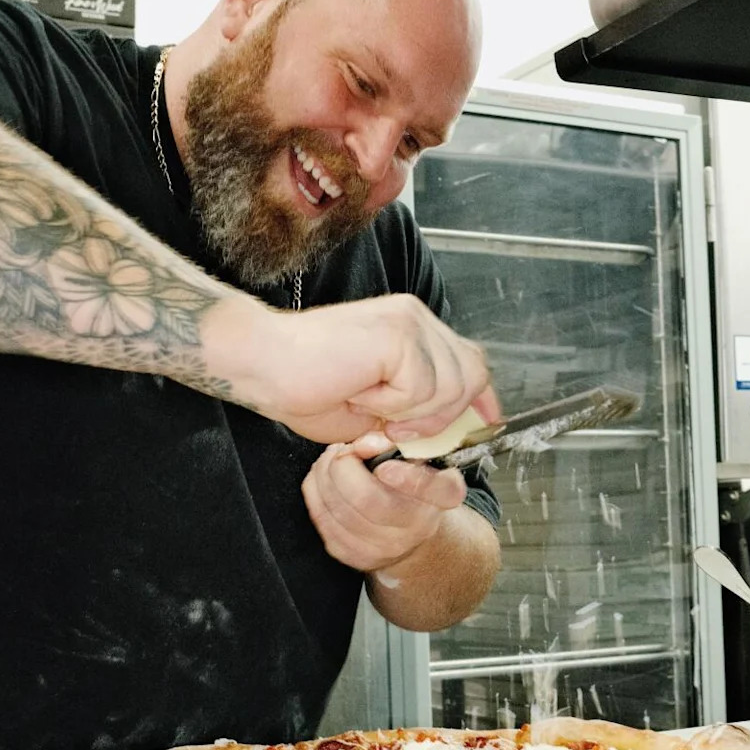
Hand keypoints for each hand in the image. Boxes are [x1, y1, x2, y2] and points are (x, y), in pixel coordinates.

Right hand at [203, 292, 497, 443]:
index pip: (469, 360)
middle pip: (471, 374)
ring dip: (412, 415)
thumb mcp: (376, 409)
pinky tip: (359, 393)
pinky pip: (421, 391)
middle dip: (443, 417)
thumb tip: (450, 430)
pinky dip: (391, 406)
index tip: (487, 425)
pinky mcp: (399, 335)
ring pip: (450, 388)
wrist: (262, 364)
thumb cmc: (304, 386)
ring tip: (368, 405)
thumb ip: (415, 411)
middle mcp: (416, 318)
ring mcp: (409, 322)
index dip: (483, 397)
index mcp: (411, 329)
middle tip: (394, 428)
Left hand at [301, 432, 467, 573]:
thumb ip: (395, 443)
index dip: (406, 478)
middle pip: (366, 498)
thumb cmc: (410, 485)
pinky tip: (323, 480)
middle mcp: (417, 528)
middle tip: (342, 450)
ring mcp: (385, 548)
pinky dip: (315, 492)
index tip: (385, 466)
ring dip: (323, 475)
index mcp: (442, 496)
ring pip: (337, 508)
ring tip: (330, 461)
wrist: (409, 535)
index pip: (430, 488)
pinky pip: (322, 520)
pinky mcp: (356, 557)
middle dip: (342, 465)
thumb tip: (364, 444)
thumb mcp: (416, 456)